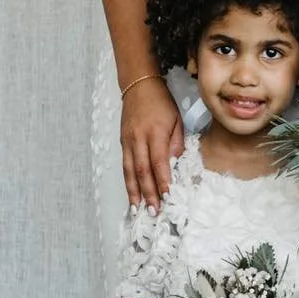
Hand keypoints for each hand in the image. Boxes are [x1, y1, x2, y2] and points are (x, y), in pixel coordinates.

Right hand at [121, 78, 182, 211]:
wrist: (138, 86)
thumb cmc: (161, 103)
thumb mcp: (177, 120)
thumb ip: (176, 143)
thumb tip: (176, 165)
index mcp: (155, 132)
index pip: (159, 161)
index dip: (163, 180)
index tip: (168, 196)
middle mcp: (138, 138)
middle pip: (142, 170)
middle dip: (148, 193)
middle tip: (155, 211)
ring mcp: (128, 141)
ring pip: (130, 171)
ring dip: (134, 192)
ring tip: (139, 209)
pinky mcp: (122, 143)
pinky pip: (125, 166)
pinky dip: (128, 182)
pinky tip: (132, 194)